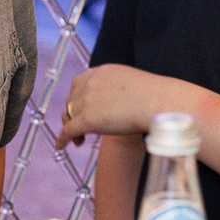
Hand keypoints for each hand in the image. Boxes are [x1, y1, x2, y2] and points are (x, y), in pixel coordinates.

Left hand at [58, 65, 193, 147]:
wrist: (158, 102)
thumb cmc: (156, 96)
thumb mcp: (134, 84)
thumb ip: (123, 90)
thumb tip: (128, 100)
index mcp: (102, 72)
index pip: (80, 83)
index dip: (79, 97)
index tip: (83, 108)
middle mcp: (91, 82)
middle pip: (72, 99)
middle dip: (74, 113)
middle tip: (81, 127)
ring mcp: (87, 100)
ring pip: (69, 115)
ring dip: (71, 128)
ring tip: (79, 140)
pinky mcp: (87, 118)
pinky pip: (68, 130)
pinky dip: (63, 139)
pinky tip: (61, 147)